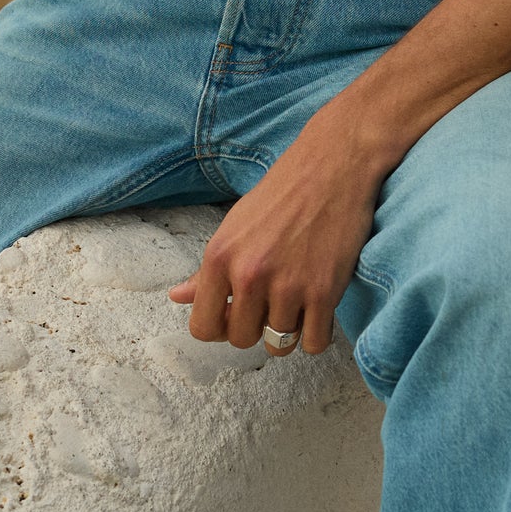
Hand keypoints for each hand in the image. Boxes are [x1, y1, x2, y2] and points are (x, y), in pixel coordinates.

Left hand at [169, 114, 384, 356]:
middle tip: (270, 306)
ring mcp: (288, 286)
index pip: (203, 327)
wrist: (333, 166)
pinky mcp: (324, 291)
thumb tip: (177, 296)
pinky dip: (317, 335)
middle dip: (255, 330)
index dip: (219, 329)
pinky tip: (317, 312)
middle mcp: (249, 275)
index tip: (234, 317)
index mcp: (219, 257)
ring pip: (278, 345)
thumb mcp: (234, 225)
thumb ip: (207, 270)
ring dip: (288, 332)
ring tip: (296, 307)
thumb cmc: (283, 193)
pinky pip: (314, 343)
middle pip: (241, 340)